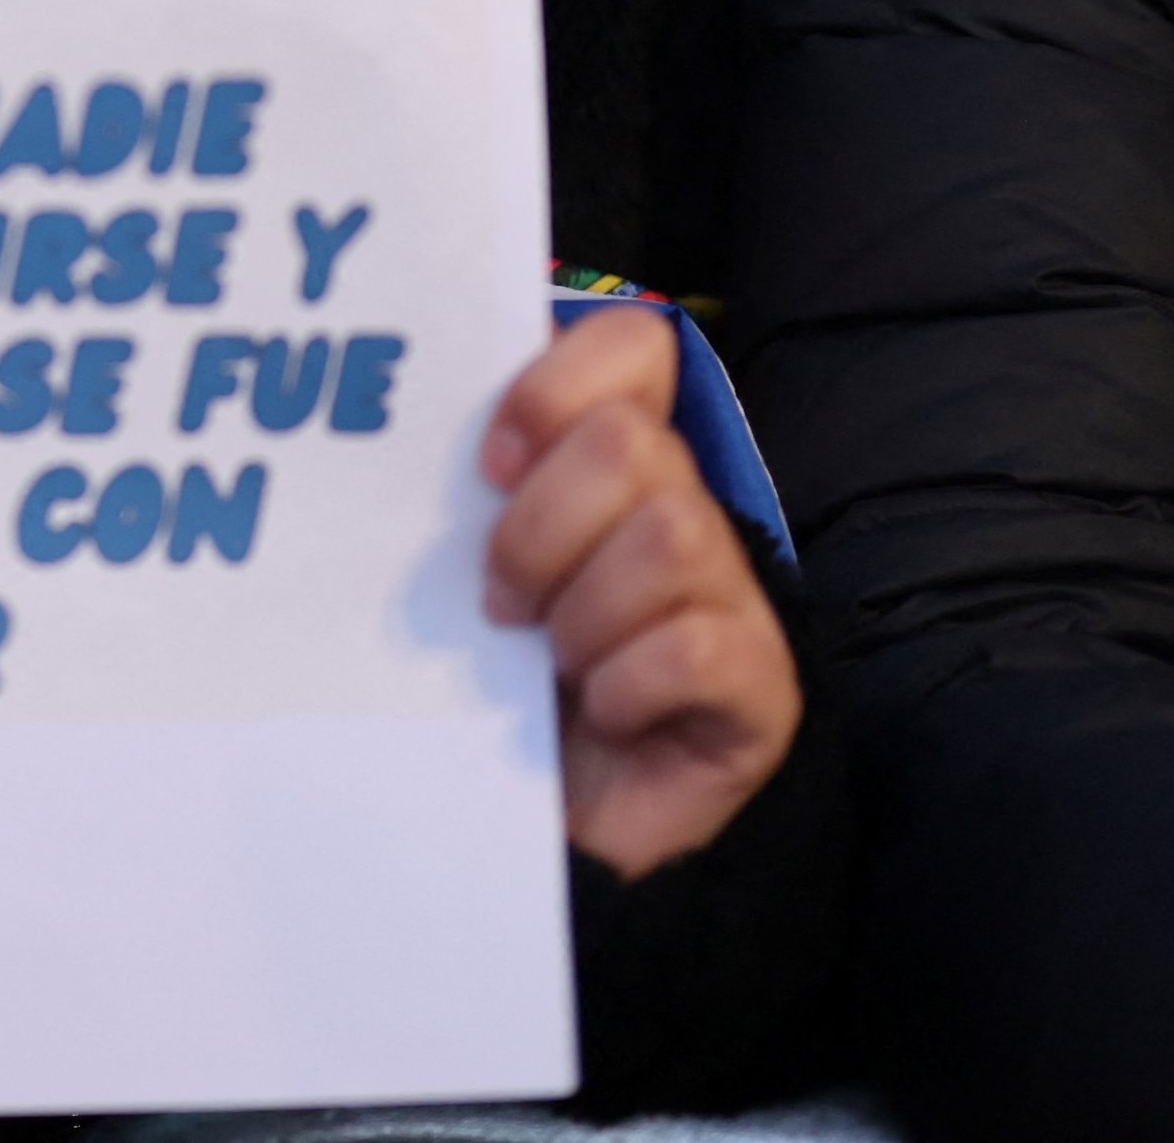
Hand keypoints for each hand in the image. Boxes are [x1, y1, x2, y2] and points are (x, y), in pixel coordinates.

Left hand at [479, 308, 799, 879]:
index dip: (554, 386)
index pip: (632, 345)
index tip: (488, 466)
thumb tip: (415, 411)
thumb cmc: (495, 683)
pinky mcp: (759, 684)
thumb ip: (468, 488)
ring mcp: (734, 595)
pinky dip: (625, 682)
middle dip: (540, 528)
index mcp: (617, 459)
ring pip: (670, 535)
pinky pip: (693, 647)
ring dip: (582, 611)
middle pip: (631, 443)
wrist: (544, 829)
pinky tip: (602, 711)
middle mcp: (686, 509)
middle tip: (501, 600)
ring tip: (551, 661)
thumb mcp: (466, 569)